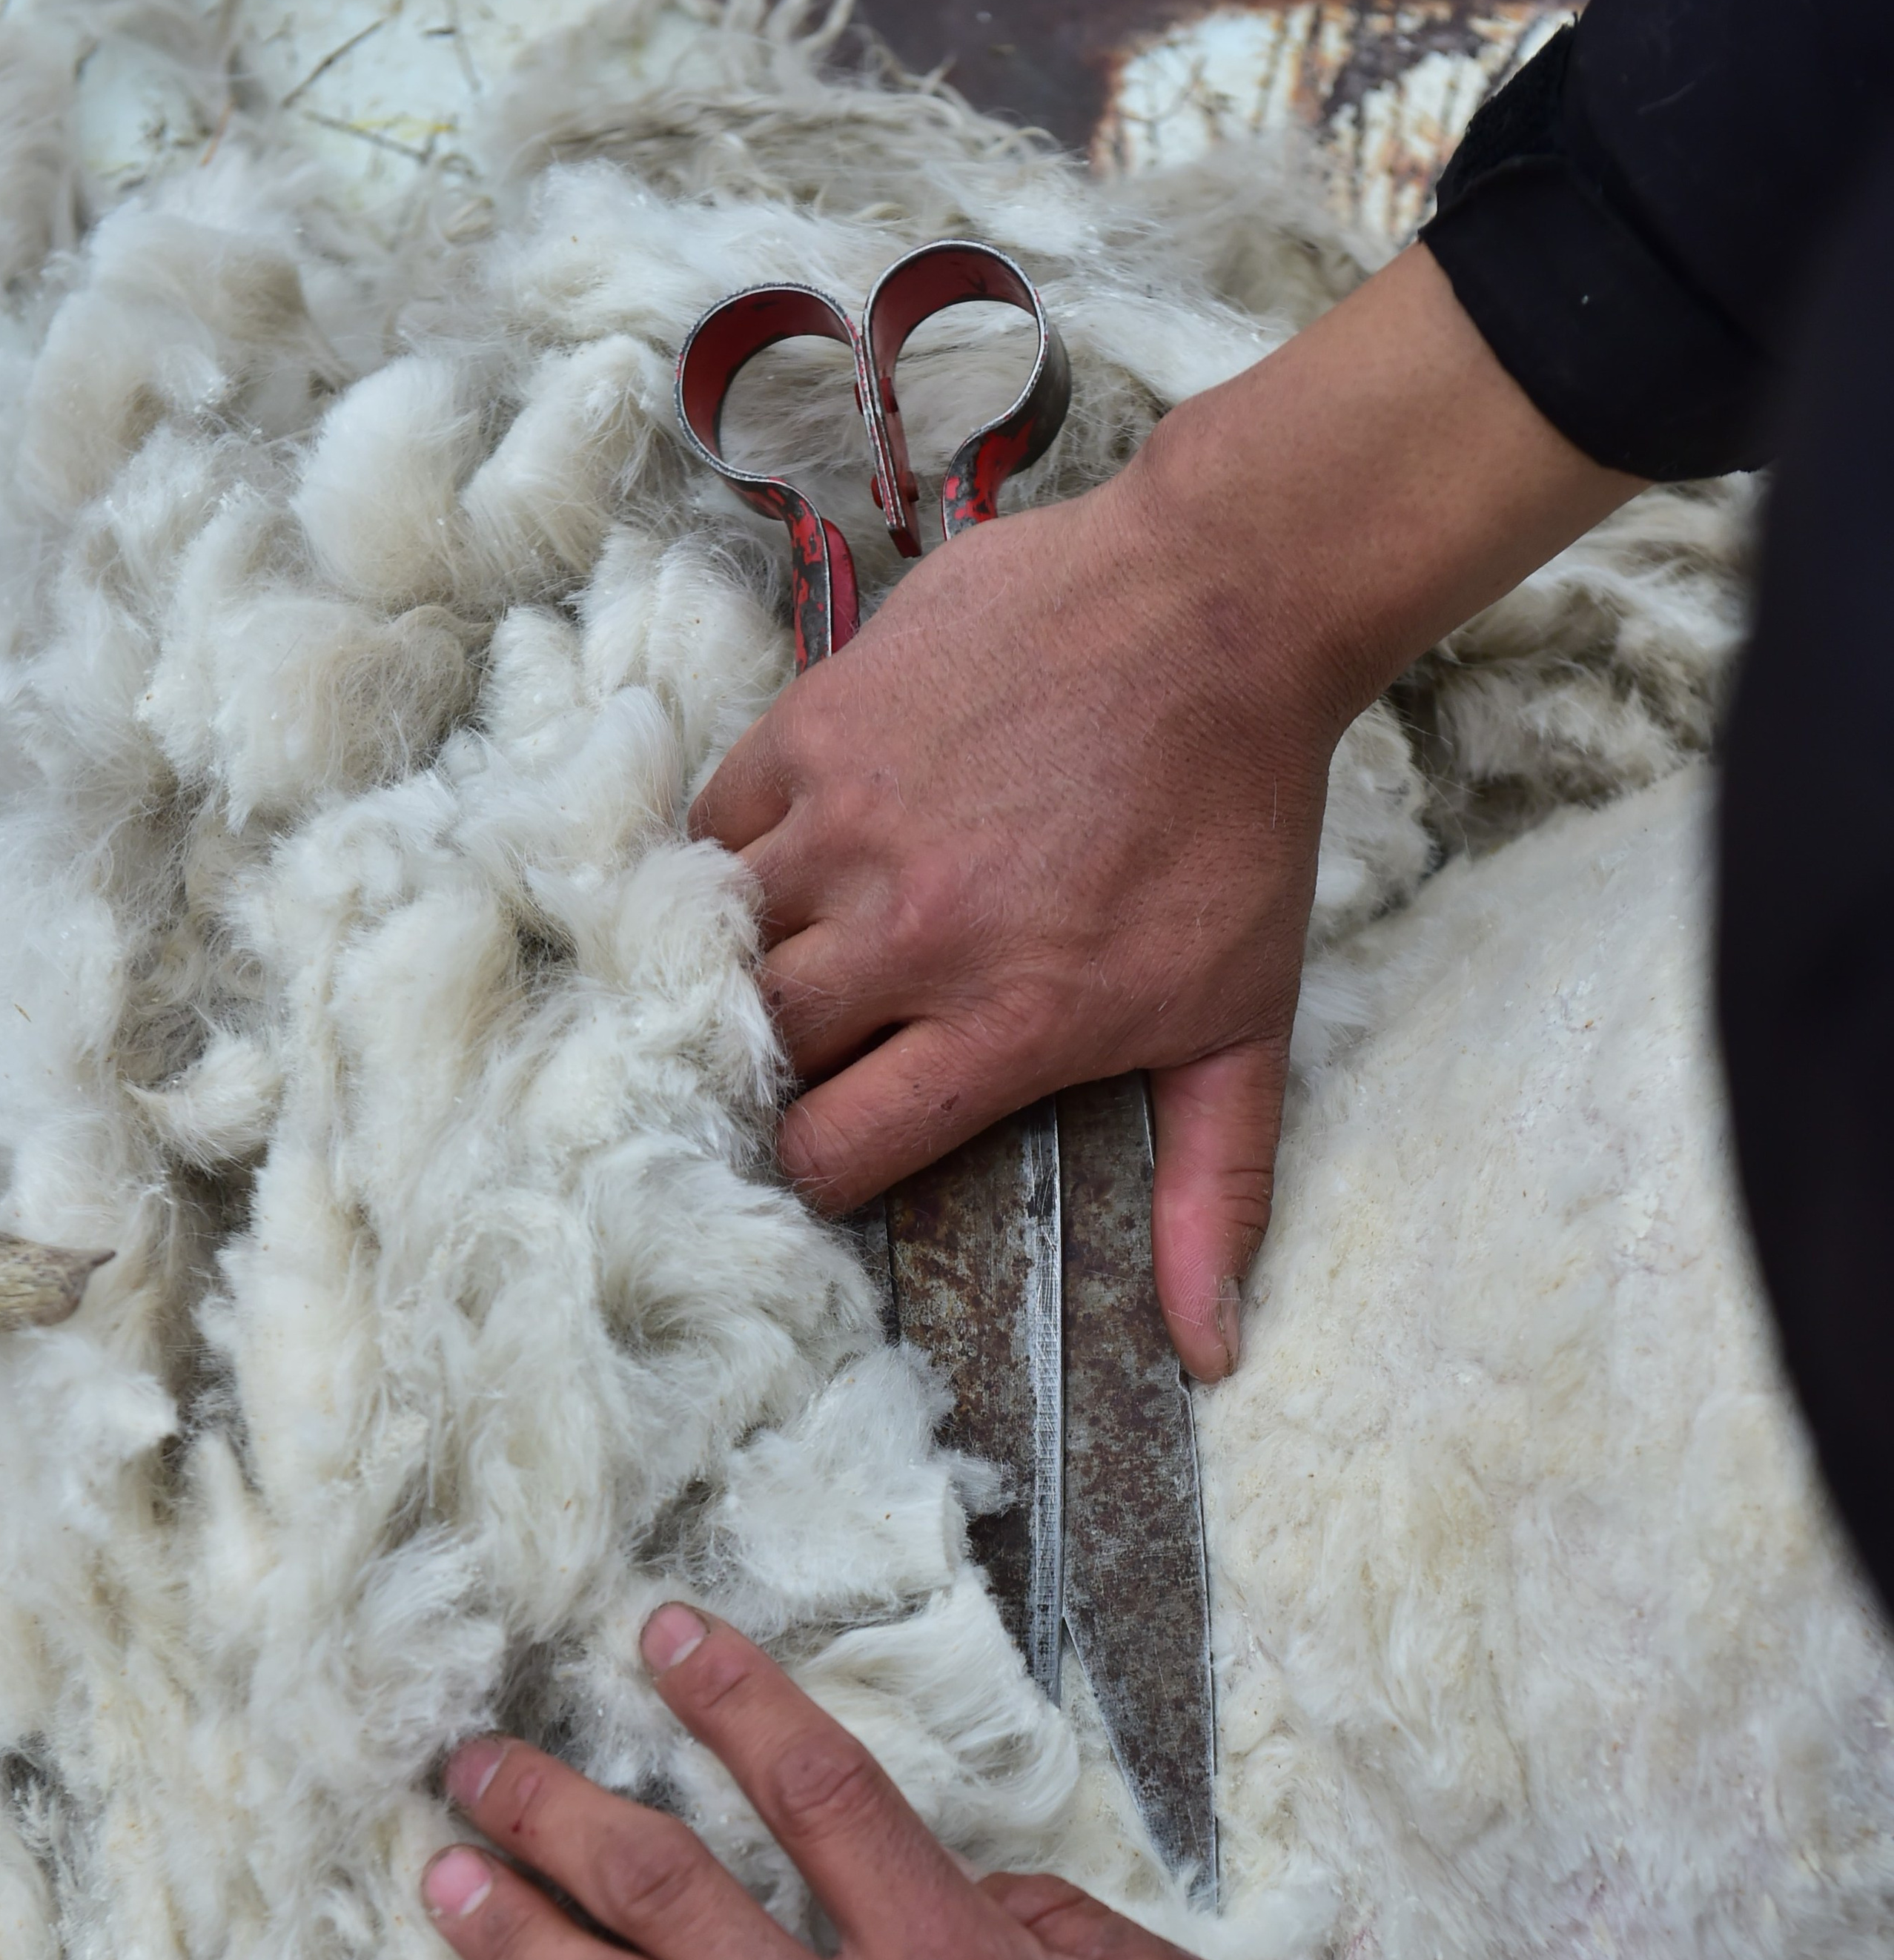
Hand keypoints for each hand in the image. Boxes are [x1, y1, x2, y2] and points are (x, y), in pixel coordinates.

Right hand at [693, 246, 1640, 1379]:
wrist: (1223, 607)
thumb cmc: (1236, 827)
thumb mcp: (1242, 1024)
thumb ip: (1214, 1192)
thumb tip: (1210, 1352)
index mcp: (1004, 1020)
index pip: (836, 1149)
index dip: (825, 1167)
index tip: (843, 1144)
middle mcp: (910, 930)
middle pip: (768, 1050)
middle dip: (779, 1066)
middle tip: (809, 1048)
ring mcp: (852, 819)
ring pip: (722, 936)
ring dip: (744, 958)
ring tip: (786, 954)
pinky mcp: (820, 722)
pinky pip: (717, 819)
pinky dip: (733, 851)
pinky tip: (785, 859)